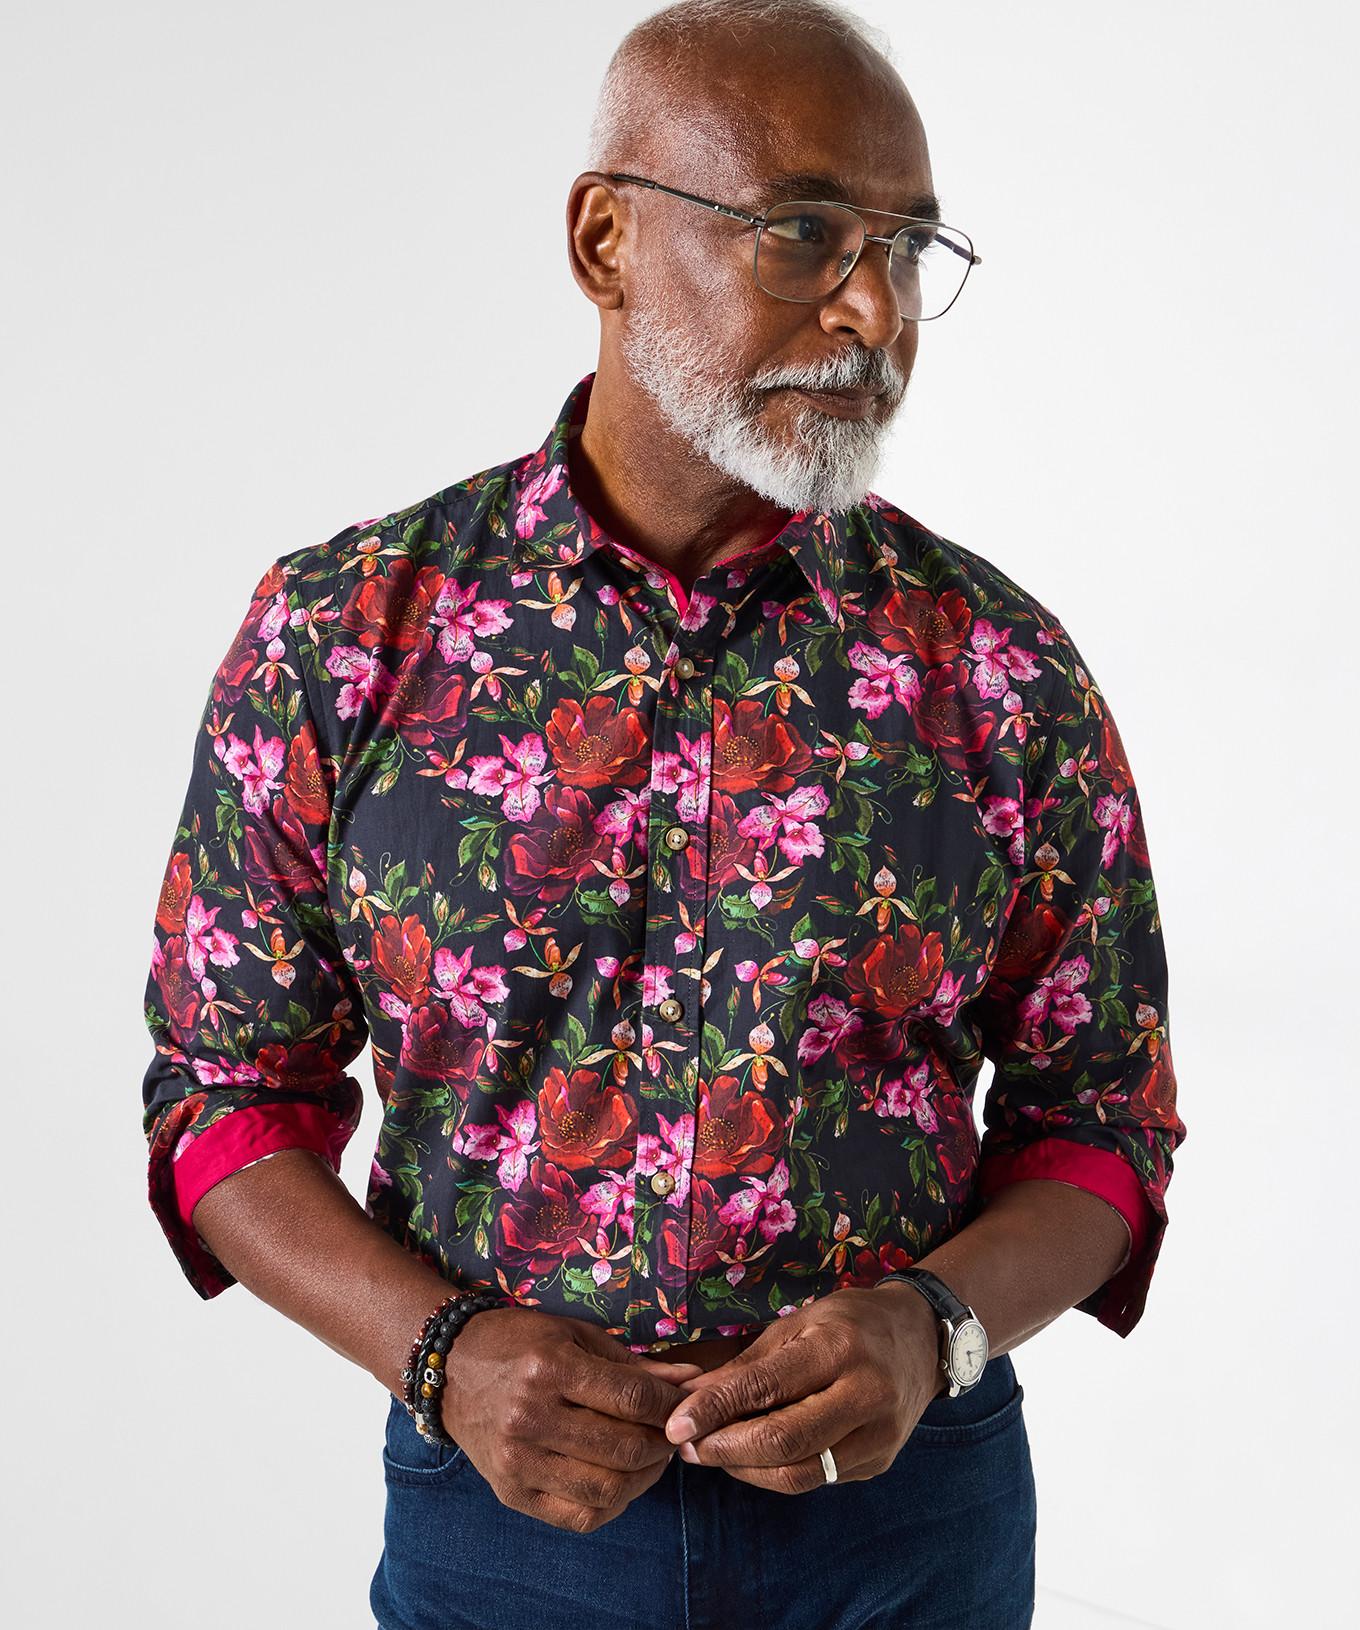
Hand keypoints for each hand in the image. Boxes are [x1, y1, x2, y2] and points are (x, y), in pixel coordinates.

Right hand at [439, 1305, 704, 1531]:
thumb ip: (633, 1364)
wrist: (450, 1369)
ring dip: (645, 1478)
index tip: (685, 1404)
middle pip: (624, 1449)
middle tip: (673, 1433)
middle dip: (663, 1443)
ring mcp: (517, 1462)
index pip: (631, 1398)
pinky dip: (613, 1504)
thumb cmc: (520, 1343)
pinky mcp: (511, 1493)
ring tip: (651, 1457)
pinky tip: (621, 1481)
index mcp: (549, 1368)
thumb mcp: (576, 1336)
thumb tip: (689, 1380)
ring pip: (607, 1489)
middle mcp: (530, 1418)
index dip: (670, 1405)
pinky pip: (579, 1516)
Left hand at [661, 1284, 943, 1490]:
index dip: (715, 1411)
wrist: (922, 1338)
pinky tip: (753, 1455)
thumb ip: (746, 1366)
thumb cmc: (850, 1322)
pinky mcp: (880, 1463)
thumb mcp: (797, 1325)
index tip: (675, 1425)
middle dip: (725, 1449)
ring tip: (713, 1451)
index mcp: (839, 1349)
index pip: (766, 1389)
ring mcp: (878, 1437)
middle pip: (783, 1443)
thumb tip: (688, 1396)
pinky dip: (777, 1471)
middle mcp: (865, 1395)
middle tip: (688, 1446)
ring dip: (745, 1469)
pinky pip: (818, 1478)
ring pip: (799, 1474)